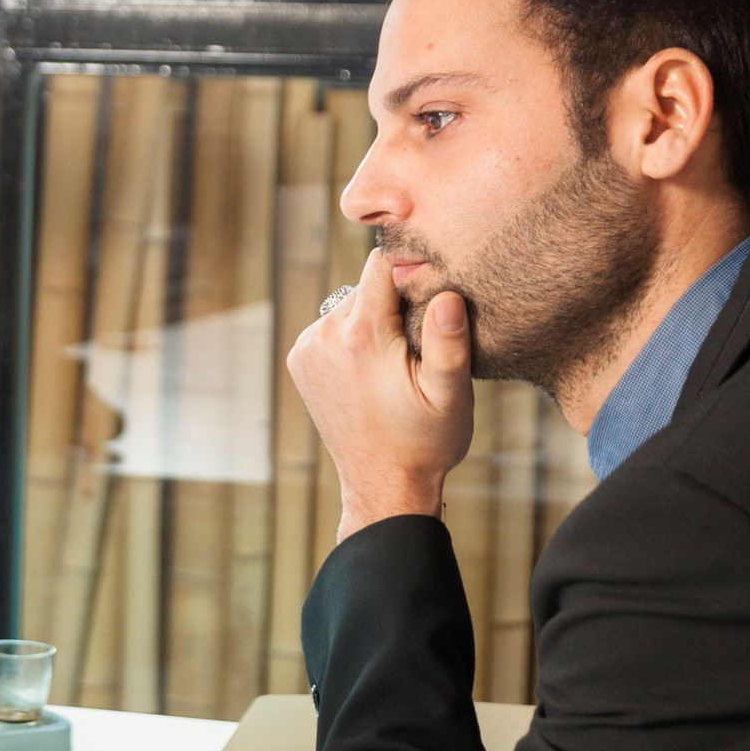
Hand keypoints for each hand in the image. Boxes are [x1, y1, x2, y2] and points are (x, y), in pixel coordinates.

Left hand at [286, 245, 473, 541]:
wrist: (383, 484)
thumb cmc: (424, 441)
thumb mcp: (450, 394)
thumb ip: (448, 341)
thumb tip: (446, 293)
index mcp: (361, 335)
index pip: (383, 266)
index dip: (412, 272)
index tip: (431, 292)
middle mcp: (324, 334)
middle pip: (367, 287)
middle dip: (394, 303)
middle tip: (417, 343)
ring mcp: (306, 348)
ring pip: (348, 306)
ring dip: (373, 321)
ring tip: (395, 362)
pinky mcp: (299, 360)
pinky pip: (332, 328)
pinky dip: (353, 338)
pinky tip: (371, 370)